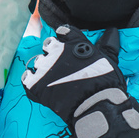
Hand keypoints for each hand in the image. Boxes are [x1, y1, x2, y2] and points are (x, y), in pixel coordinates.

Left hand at [21, 25, 138, 137]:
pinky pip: (27, 77)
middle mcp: (57, 51)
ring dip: (44, 68)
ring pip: (38, 61)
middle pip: (49, 45)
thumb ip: (108, 44)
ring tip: (53, 79)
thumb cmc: (105, 84)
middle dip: (53, 53)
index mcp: (74, 42)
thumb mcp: (109, 60)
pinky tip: (39, 85)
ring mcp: (44, 67)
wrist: (95, 106)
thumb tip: (111, 31)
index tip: (66, 43)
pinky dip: (31, 80)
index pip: (64, 31)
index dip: (64, 37)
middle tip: (61, 66)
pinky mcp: (35, 84)